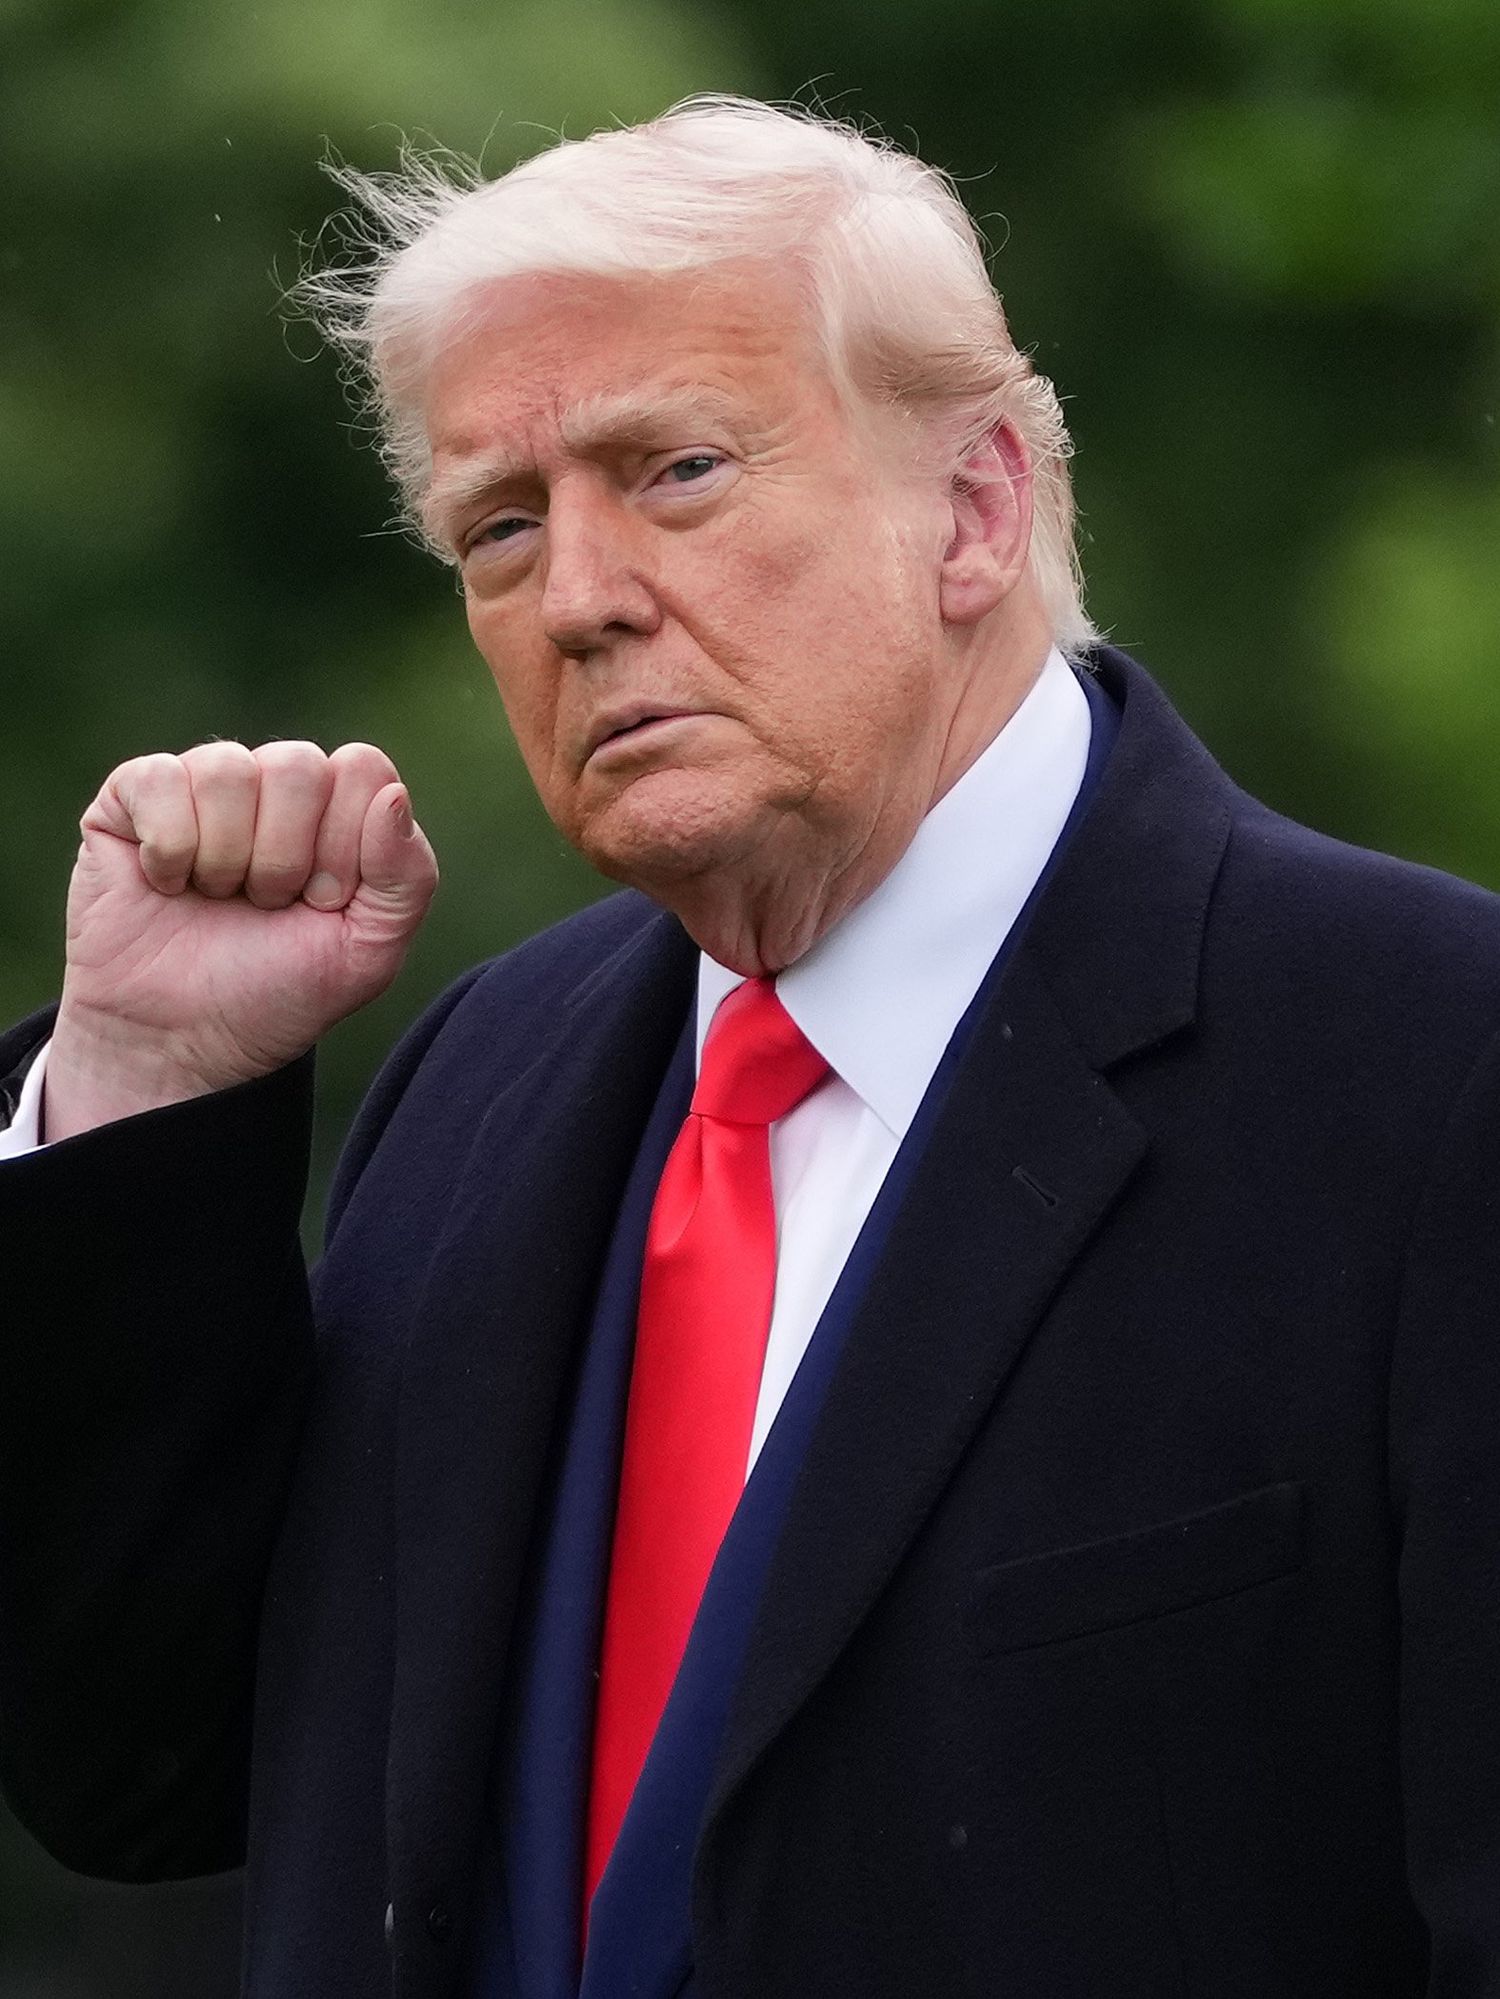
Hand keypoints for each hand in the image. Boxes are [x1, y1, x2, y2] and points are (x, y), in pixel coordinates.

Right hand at [46, 740, 438, 1139]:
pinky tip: (168, 884)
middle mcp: (272, 784)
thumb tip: (393, 794)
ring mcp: (201, 785)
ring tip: (218, 899)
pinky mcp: (132, 797)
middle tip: (268, 905)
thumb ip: (407, 877)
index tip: (323, 903)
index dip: (346, 845)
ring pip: (227, 768)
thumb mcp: (369, 953)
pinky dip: (169, 849)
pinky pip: (157, 779)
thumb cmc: (278, 992)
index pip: (362, 768)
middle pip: (298, 764)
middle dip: (286, 857)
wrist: (182, 1041)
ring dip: (226, 858)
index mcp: (337, 808)